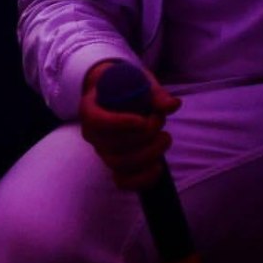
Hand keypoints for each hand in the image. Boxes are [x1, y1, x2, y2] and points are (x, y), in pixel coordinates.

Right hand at [78, 60, 180, 190]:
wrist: (119, 94)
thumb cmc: (127, 85)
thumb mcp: (140, 81)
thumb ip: (155, 93)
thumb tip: (172, 105)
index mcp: (90, 109)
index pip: (97, 121)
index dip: (120, 124)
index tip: (143, 121)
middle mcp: (92, 134)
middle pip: (112, 145)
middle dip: (144, 136)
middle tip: (159, 120)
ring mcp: (103, 152)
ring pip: (120, 164)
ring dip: (148, 153)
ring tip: (165, 137)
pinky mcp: (115, 165)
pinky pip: (123, 181)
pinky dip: (142, 179)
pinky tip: (158, 166)